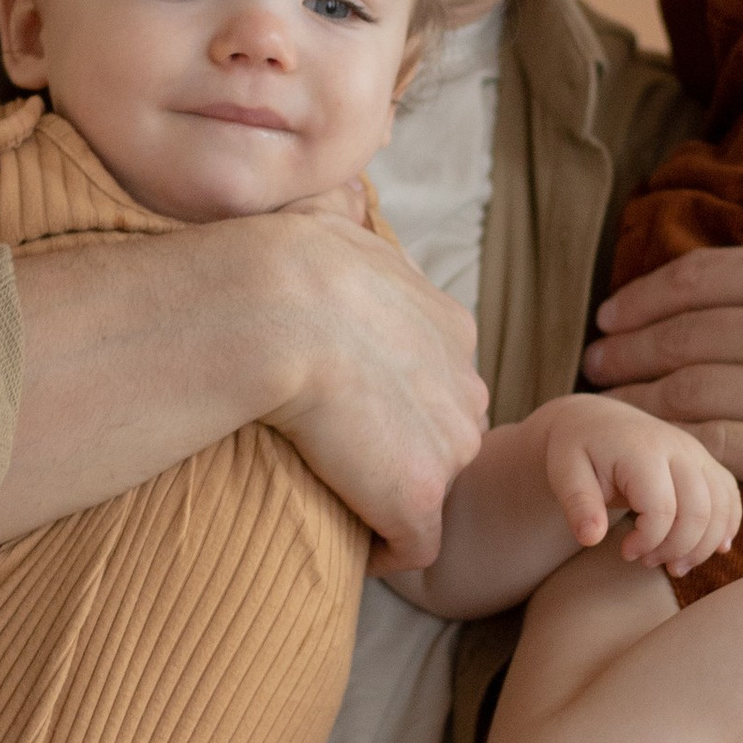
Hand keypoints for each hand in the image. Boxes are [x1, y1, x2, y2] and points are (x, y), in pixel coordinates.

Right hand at [265, 212, 489, 569]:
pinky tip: (349, 537)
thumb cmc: (284, 261)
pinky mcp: (421, 498)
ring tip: (342, 498)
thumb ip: (347, 218)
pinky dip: (384, 550)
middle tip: (343, 460)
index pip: (439, 382)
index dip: (397, 403)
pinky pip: (414, 548)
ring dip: (394, 500)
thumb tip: (337, 192)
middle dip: (405, 454)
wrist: (277, 308)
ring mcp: (449, 446)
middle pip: (446, 438)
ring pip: (431, 489)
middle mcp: (466, 387)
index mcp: (450, 328)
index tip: (351, 412)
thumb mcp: (331, 219)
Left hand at [533, 395, 741, 570]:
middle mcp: (678, 448)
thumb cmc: (577, 449)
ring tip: (674, 565)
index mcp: (642, 450)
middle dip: (676, 549)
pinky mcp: (705, 463)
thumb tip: (591, 539)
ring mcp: (697, 454)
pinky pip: (730, 498)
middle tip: (647, 562)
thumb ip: (578, 505)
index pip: (662, 509)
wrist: (595, 421)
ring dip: (703, 546)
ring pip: (721, 508)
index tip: (624, 552)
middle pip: (699, 512)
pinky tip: (712, 549)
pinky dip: (726, 528)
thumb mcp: (564, 473)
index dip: (648, 542)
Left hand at [585, 187, 742, 565]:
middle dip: (625, 350)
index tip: (609, 315)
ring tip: (606, 402)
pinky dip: (668, 444)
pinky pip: (712, 447)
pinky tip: (647, 445)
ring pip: (686, 393)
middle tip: (594, 362)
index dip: (643, 297)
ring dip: (633, 398)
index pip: (701, 278)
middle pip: (682, 338)